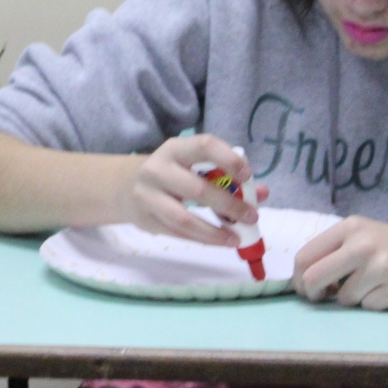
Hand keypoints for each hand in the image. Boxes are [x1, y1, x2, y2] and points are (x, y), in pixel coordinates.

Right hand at [123, 134, 268, 245]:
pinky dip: (202, 239)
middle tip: (252, 217)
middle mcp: (157, 169)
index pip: (204, 146)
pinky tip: (220, 241)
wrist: (124, 186)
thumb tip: (263, 193)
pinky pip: (178, 234)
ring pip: (184, 219)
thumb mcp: (192, 165)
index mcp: (175, 149)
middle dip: (229, 205)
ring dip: (214, 231)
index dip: (229, 159)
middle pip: (197, 190)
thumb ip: (226, 176)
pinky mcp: (146, 220)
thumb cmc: (171, 172)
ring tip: (236, 238)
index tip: (248, 176)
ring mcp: (148, 197)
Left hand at [293, 216, 387, 309]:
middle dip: (313, 294)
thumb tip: (305, 279)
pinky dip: (376, 304)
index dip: (299, 278)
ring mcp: (382, 265)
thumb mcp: (367, 235)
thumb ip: (337, 251)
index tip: (306, 288)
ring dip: (354, 299)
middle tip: (324, 298)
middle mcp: (363, 243)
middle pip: (313, 278)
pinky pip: (369, 307)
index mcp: (351, 227)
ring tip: (375, 286)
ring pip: (344, 298)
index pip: (304, 256)